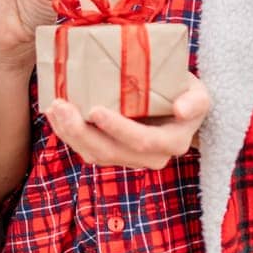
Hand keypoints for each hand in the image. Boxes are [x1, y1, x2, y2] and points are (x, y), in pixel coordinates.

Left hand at [46, 73, 210, 168]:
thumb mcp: (199, 93)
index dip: (117, 128)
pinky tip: (55, 115)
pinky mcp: (114, 152)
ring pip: (95, 155)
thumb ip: (195, 101)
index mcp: (172, 143)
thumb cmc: (187, 94)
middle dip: (81, 132)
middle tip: (61, 106)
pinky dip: (69, 134)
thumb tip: (181, 109)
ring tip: (53, 109)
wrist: (180, 107)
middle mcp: (151, 157)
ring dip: (70, 134)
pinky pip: (88, 149)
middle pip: (110, 152)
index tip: (95, 109)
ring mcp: (130, 158)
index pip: (142, 140)